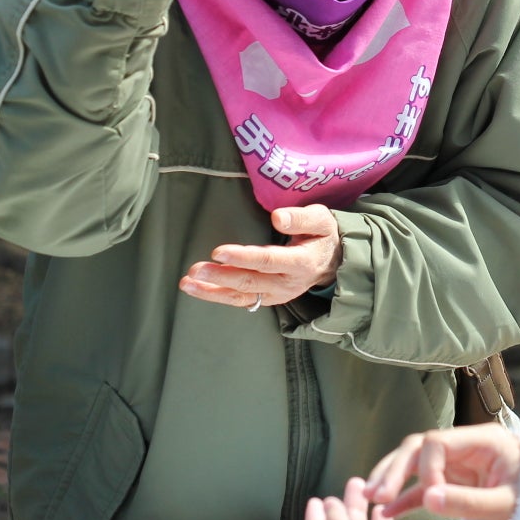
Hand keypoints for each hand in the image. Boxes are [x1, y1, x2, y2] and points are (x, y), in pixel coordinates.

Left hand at [181, 204, 341, 310]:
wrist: (332, 263)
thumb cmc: (322, 236)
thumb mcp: (321, 220)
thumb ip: (301, 218)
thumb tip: (277, 217)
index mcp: (301, 263)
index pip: (268, 261)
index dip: (243, 257)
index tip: (218, 251)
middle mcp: (287, 284)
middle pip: (250, 282)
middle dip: (220, 277)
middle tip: (194, 270)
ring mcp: (276, 295)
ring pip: (242, 297)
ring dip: (212, 292)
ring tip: (187, 283)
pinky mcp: (268, 299)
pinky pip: (241, 301)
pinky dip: (218, 297)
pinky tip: (198, 289)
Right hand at [364, 424, 519, 519]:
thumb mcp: (507, 503)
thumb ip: (470, 501)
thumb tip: (428, 498)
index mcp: (483, 440)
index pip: (438, 441)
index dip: (426, 467)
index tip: (431, 496)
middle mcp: (465, 446)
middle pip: (419, 447)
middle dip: (395, 469)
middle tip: (375, 494)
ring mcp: (457, 463)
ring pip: (413, 462)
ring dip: (391, 478)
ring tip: (369, 498)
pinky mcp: (453, 482)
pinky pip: (422, 486)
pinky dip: (405, 498)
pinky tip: (386, 513)